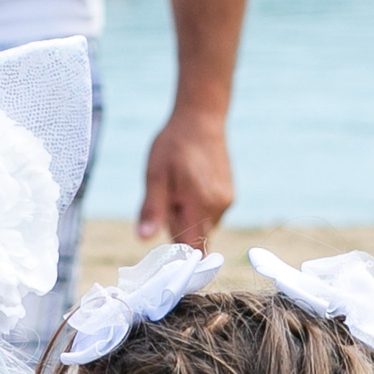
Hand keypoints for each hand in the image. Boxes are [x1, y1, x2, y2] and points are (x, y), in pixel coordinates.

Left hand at [138, 105, 233, 245]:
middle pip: (195, 237)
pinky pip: (210, 214)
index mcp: (200, 204)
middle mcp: (219, 207)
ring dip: (188, 216)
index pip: (193, 248)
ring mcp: (227, 201)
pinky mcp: (229, 196)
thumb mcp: (155, 176)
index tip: (167, 242)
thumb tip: (144, 239)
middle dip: (178, 226)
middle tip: (169, 197)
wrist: (201, 119)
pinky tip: (190, 184)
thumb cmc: (174, 145)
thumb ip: (152, 209)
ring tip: (180, 187)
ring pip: (202, 225)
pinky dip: (197, 207)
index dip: (179, 254)